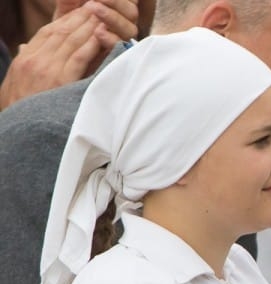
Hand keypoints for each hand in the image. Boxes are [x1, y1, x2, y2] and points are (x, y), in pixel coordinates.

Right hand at [0, 0, 136, 110]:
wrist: (17, 132)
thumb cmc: (21, 111)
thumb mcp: (17, 84)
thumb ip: (26, 64)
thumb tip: (25, 48)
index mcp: (25, 60)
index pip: (46, 33)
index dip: (64, 21)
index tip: (79, 12)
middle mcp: (34, 60)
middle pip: (60, 32)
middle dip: (79, 18)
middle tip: (95, 7)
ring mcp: (46, 70)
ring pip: (70, 41)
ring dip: (88, 26)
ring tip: (102, 15)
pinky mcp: (60, 82)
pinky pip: (78, 58)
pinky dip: (90, 45)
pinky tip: (102, 36)